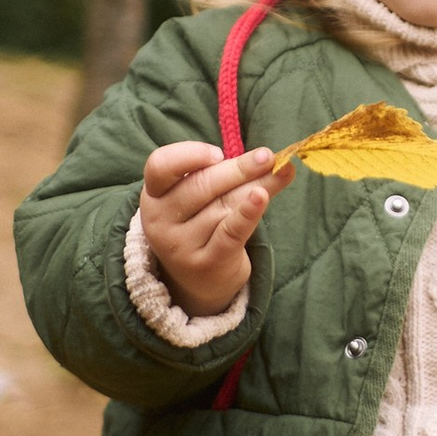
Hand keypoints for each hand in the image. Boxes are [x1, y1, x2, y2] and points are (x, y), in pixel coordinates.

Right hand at [140, 139, 277, 319]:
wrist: (198, 281)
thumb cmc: (201, 224)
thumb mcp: (200, 198)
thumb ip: (225, 174)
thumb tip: (270, 158)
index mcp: (153, 195)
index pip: (160, 166)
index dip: (189, 155)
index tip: (219, 154)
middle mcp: (160, 220)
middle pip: (201, 186)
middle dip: (239, 169)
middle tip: (268, 156)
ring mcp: (181, 245)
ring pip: (224, 207)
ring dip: (257, 187)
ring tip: (283, 172)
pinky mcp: (206, 263)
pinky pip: (230, 232)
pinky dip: (247, 213)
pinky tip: (263, 196)